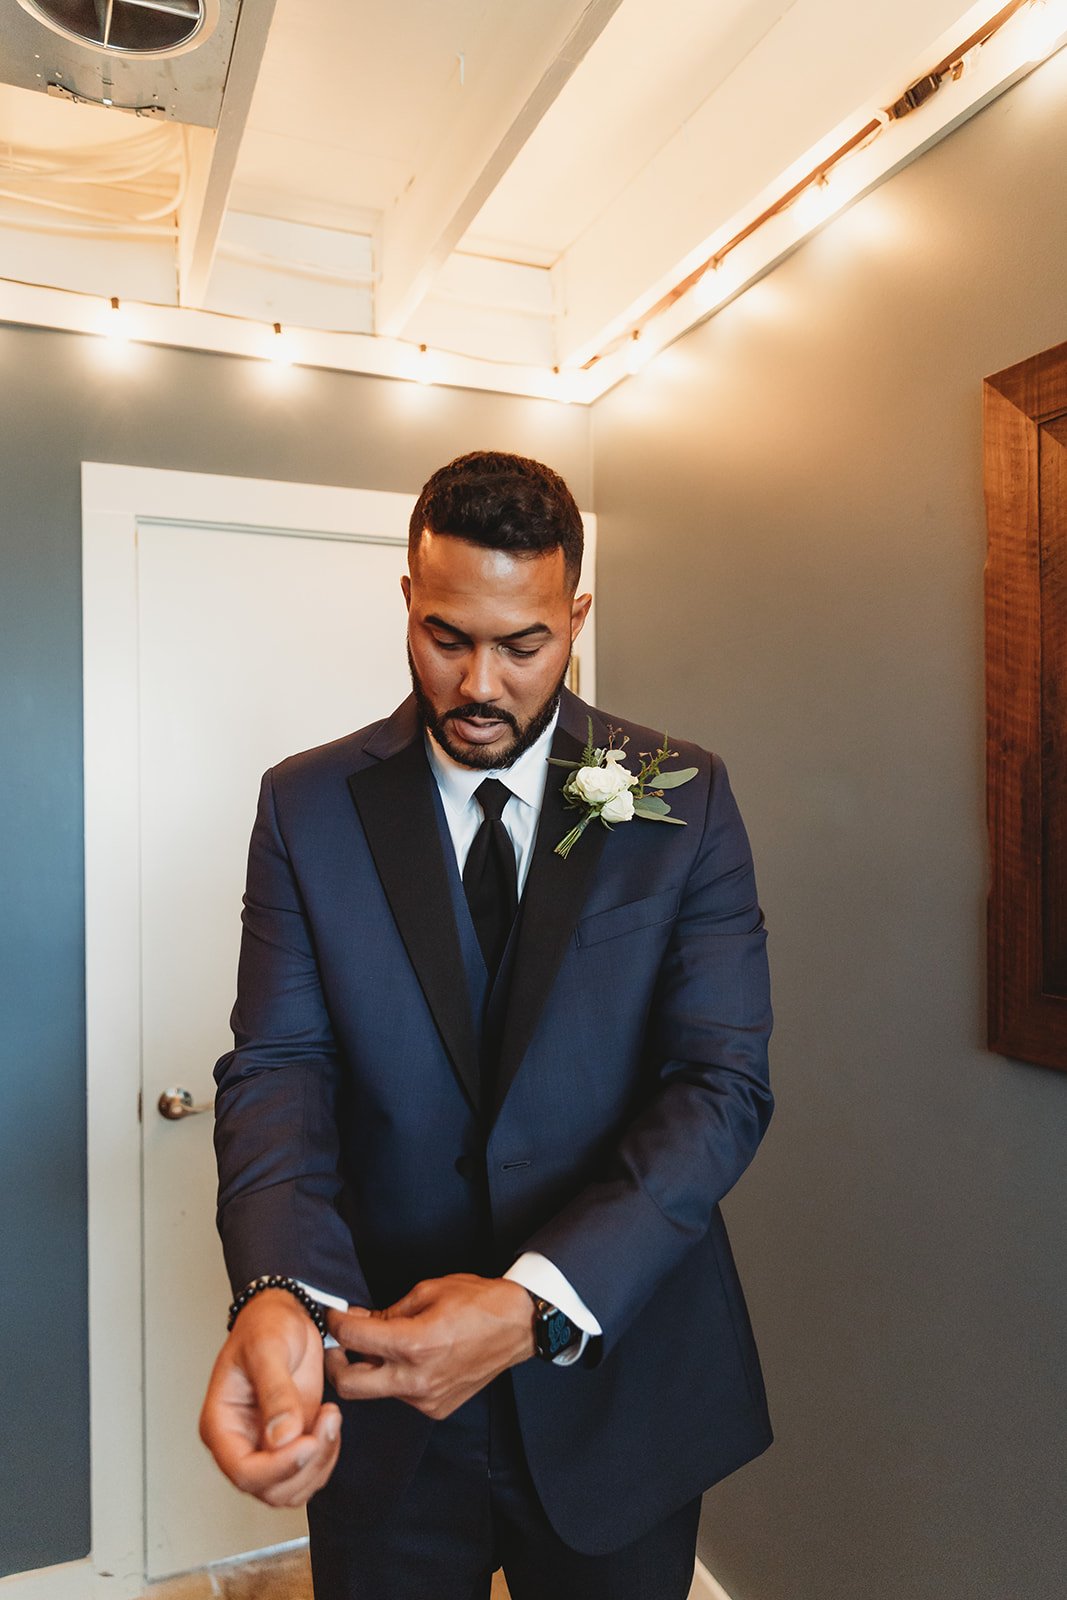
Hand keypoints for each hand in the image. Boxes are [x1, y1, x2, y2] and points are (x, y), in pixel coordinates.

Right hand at [199, 1289, 340, 1506]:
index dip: (278, 1468)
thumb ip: (275, 1392)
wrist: (284, 1315)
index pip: (243, 1471)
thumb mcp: (268, 1349)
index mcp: (220, 1424)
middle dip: (305, 1465)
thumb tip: (281, 1438)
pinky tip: (330, 1422)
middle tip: (326, 1422)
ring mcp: (266, 1446)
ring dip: (320, 1463)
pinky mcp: (291, 1443)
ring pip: (291, 1489)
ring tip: (331, 1417)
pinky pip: (309, 1473)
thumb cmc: (265, 1325)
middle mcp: (240, 1442)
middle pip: (269, 1489)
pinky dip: (327, 1456)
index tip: (307, 1442)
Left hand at [325, 1274, 535, 1419]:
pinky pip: (401, 1395)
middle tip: (336, 1344)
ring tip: (379, 1345)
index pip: (353, 1339)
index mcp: (414, 1344)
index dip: (335, 1322)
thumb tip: (356, 1320)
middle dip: (335, 1362)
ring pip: (376, 1391)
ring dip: (369, 1369)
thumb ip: (386, 1311)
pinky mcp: (436, 1408)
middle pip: (350, 1385)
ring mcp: (426, 1399)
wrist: (519, 1326)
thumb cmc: (478, 1301)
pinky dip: (396, 1377)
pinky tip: (410, 1358)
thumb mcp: (428, 1291)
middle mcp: (416, 1379)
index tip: (332, 1314)